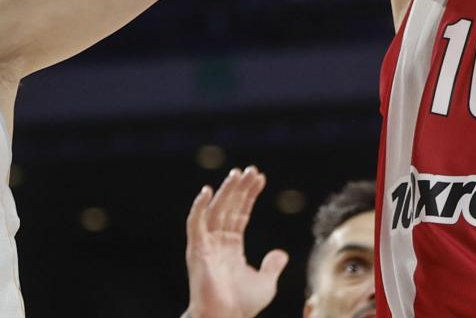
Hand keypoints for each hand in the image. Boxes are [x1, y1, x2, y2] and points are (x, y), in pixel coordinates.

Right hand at [183, 167, 287, 317]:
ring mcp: (206, 244)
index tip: (259, 178)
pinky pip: (195, 224)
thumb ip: (272, 266)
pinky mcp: (197, 249)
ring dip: (225, 191)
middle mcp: (217, 242)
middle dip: (239, 188)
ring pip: (215, 210)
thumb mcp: (266, 283)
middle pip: (229, 207)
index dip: (249, 196)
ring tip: (237, 174)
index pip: (240, 214)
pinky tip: (207, 191)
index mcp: (231, 247)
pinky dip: (199, 207)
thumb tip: (281, 253)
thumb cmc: (241, 305)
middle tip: (250, 170)